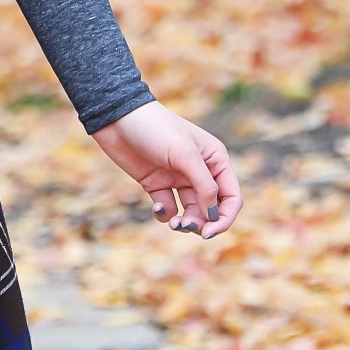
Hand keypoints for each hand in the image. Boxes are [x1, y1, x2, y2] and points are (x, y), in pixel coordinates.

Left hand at [91, 102, 238, 238]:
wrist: (117, 118)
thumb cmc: (156, 129)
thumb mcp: (185, 155)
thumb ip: (204, 185)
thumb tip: (214, 214)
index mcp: (215, 160)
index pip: (231, 197)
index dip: (224, 217)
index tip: (209, 232)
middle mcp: (200, 171)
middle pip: (212, 208)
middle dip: (203, 223)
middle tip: (186, 226)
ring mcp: (178, 178)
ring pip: (191, 212)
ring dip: (186, 222)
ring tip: (174, 223)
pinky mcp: (157, 184)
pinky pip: (168, 208)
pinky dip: (165, 213)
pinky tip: (157, 207)